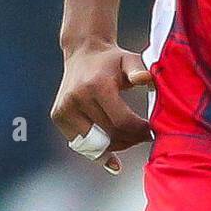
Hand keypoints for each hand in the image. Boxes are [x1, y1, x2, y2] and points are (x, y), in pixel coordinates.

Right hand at [51, 39, 153, 173]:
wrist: (83, 52)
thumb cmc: (112, 60)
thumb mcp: (129, 60)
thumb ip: (139, 69)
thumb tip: (145, 78)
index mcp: (96, 86)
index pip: (121, 121)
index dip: (140, 131)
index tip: (153, 131)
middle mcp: (77, 98)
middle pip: (109, 134)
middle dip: (131, 139)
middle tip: (144, 136)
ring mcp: (64, 108)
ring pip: (95, 143)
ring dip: (116, 147)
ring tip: (130, 140)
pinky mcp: (58, 116)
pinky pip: (80, 143)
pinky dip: (98, 151)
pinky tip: (113, 158)